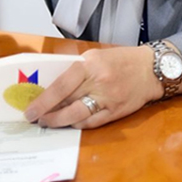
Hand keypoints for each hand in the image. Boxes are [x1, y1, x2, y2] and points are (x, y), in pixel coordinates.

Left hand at [23, 46, 166, 129]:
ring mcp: (109, 98)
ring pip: (77, 116)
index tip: (30, 111)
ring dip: (60, 122)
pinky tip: (71, 123)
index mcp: (90, 64)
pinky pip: (92, 123)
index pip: (60, 86)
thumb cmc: (122, 60)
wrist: (151, 69)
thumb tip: (50, 89)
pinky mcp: (116, 111)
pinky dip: (78, 124)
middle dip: (47, 114)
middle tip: (36, 119)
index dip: (42, 102)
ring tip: (50, 122)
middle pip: (66, 103)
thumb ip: (76, 71)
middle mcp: (99, 82)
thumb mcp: (96, 56)